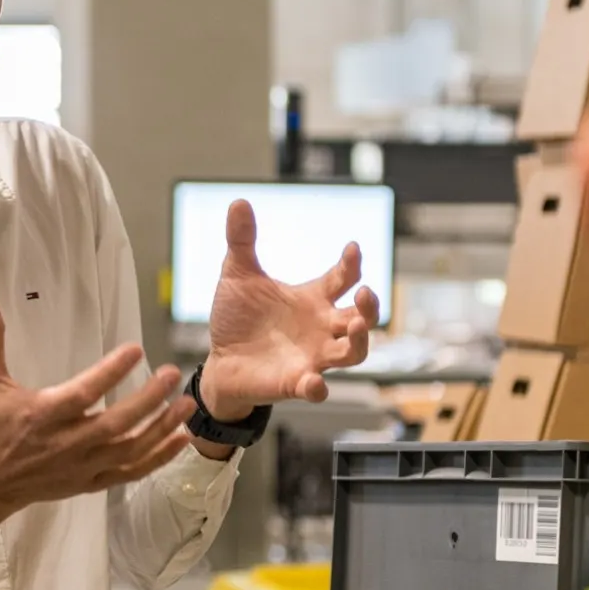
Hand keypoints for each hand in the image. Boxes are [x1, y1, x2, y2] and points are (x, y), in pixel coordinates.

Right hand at [0, 291, 196, 558]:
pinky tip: (182, 438)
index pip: (84, 393)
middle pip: (116, 423)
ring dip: (162, 428)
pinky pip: (131, 473)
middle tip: (172, 373)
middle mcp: (67, 444)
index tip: (136, 348)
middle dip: (148, 400)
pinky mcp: (91, 483)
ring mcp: (82, 466)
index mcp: (43, 415)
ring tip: (187, 403)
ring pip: (130, 450)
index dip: (111, 372)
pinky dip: (159, 458)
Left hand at [198, 200, 378, 421]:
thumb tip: (238, 201)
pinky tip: (315, 382)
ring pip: (353, 353)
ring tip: (358, 326)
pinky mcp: (295, 382)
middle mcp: (320, 328)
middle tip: (365, 293)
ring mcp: (312, 357)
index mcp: (311, 299)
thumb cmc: (237, 317)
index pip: (342, 279)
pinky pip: (316, 389)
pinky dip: (318, 387)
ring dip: (360, 341)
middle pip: (361, 317)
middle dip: (369, 307)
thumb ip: (242, 241)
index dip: (352, 264)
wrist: (219, 360)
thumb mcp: (238, 275)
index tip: (353, 248)